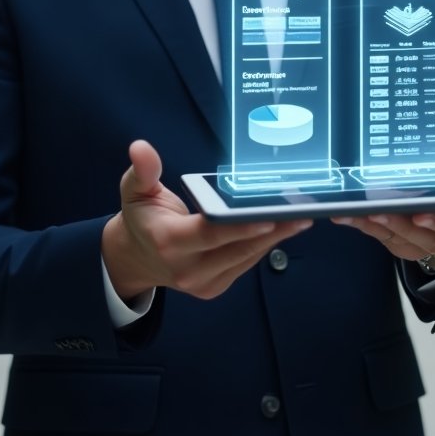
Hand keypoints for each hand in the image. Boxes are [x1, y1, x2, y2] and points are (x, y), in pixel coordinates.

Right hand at [101, 140, 311, 301]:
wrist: (136, 259)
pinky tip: (282, 227)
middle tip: (300, 212)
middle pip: (236, 249)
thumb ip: (143, 170)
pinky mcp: (215, 288)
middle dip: (271, 231)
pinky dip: (263, 246)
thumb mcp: (134, 190)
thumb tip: (141, 147)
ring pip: (246, 259)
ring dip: (274, 238)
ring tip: (299, 217)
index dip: (239, 227)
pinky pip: (244, 264)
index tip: (269, 216)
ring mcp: (202, 283)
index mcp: (168, 242)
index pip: (209, 233)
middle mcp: (186, 269)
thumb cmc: (141, 217)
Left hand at [331, 120, 434, 263]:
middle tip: (380, 210)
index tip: (421, 213)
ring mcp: (429, 244)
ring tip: (361, 211)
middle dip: (403, 224)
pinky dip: (367, 227)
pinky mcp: (407, 246)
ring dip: (382, 226)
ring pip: (405, 239)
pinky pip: (386, 239)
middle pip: (429, 236)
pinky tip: (347, 215)